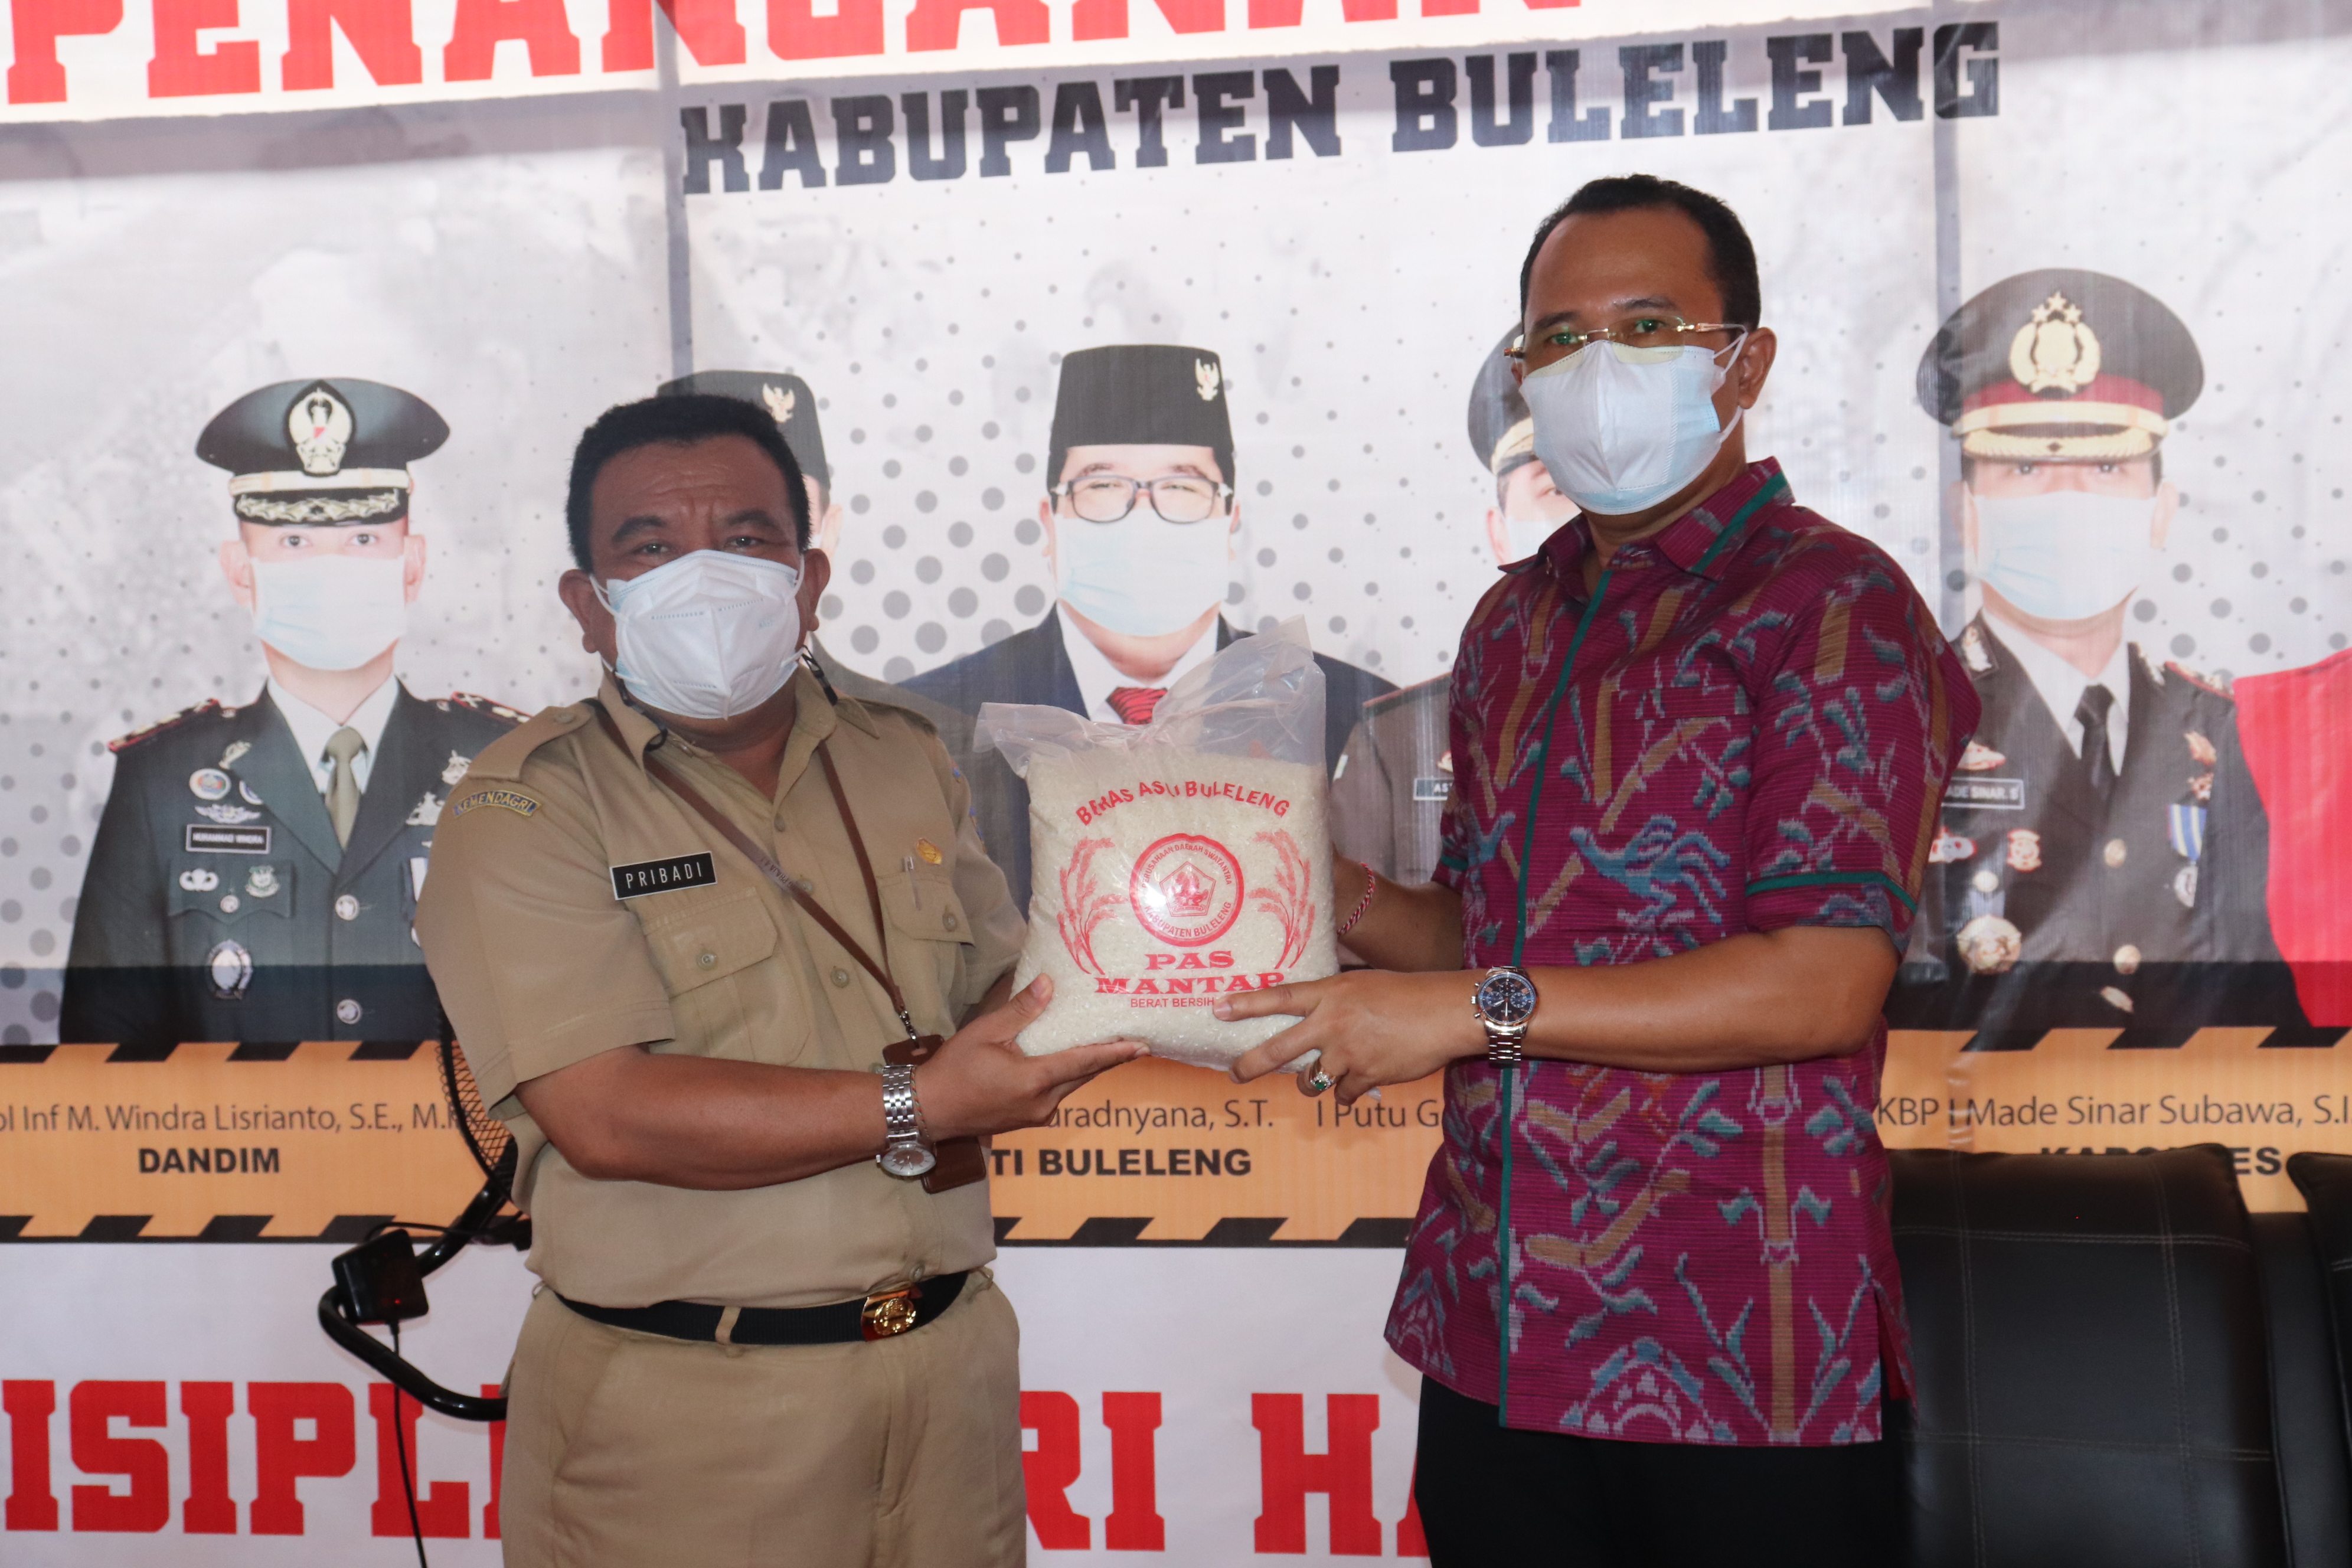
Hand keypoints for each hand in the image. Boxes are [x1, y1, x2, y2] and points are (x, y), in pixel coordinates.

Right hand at [917, 975, 1145, 1139]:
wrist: (928, 1110)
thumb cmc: (954, 1069)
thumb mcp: (985, 1033)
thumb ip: (1021, 1010)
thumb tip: (1048, 984)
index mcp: (1035, 1081)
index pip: (1085, 1063)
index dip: (1116, 1054)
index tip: (1142, 1046)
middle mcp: (1043, 1103)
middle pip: (1083, 1076)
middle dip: (1109, 1059)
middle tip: (1134, 1041)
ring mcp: (1036, 1116)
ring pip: (1070, 1086)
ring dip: (1086, 1067)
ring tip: (1107, 1047)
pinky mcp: (1028, 1120)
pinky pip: (1056, 1095)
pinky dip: (1066, 1077)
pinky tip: (1067, 1062)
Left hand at [1218, 970, 1483, 1109]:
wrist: (1447, 1012)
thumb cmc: (1409, 993)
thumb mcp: (1365, 983)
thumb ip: (1336, 997)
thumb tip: (1315, 1010)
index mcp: (1332, 994)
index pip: (1280, 998)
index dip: (1246, 1004)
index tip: (1218, 1009)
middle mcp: (1333, 1023)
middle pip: (1278, 1050)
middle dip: (1250, 1065)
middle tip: (1234, 1073)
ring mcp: (1348, 1053)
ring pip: (1310, 1081)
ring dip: (1310, 1084)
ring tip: (1318, 1078)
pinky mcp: (1367, 1076)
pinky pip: (1343, 1095)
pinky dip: (1348, 1092)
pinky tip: (1361, 1080)